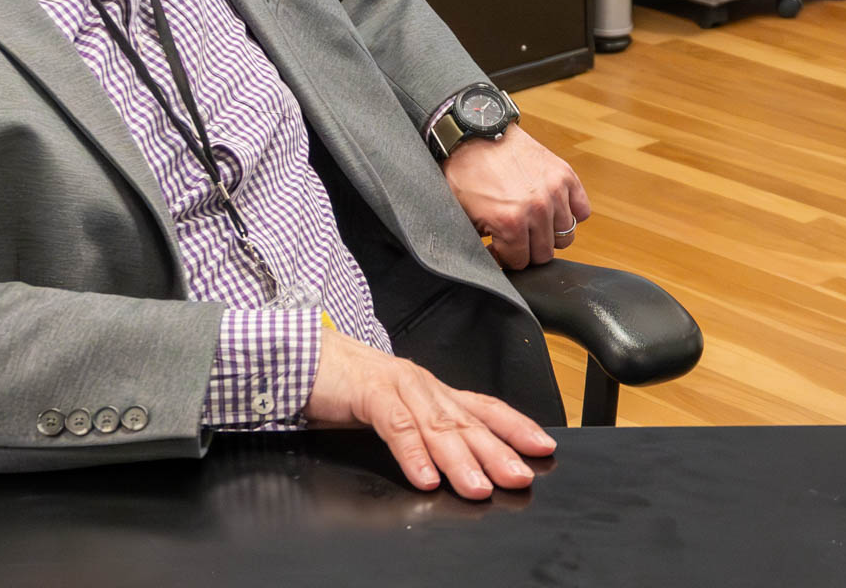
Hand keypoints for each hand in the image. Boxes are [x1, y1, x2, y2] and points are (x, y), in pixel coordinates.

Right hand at [305, 329, 555, 497]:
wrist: (301, 357)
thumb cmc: (346, 388)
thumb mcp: (394, 413)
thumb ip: (421, 435)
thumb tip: (449, 469)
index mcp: (432, 392)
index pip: (484, 407)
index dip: (516, 426)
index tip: (543, 446)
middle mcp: (423, 386)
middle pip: (467, 422)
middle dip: (498, 452)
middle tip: (520, 476)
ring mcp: (398, 386)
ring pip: (437, 426)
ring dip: (461, 460)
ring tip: (480, 488)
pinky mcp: (369, 392)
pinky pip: (396, 426)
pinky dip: (412, 453)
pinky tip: (425, 477)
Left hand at [439, 126, 591, 268]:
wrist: (476, 133)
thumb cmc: (465, 172)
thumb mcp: (463, 214)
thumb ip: (480, 243)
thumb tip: (493, 262)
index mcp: (510, 222)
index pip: (520, 262)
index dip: (505, 257)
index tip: (497, 246)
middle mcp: (537, 208)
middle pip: (545, 253)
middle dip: (527, 249)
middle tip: (514, 235)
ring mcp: (554, 191)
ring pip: (566, 235)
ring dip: (549, 233)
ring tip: (532, 222)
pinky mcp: (565, 175)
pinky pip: (583, 211)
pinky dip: (571, 213)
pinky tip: (552, 210)